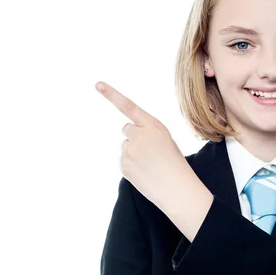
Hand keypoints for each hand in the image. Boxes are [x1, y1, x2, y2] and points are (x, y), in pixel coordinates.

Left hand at [95, 81, 195, 206]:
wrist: (177, 189)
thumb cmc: (175, 164)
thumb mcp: (165, 140)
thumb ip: (147, 132)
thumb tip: (127, 136)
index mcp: (154, 125)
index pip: (129, 106)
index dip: (111, 94)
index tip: (98, 84)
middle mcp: (139, 134)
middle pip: (127, 129)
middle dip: (134, 137)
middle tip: (150, 152)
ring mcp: (130, 150)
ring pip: (125, 146)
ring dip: (134, 153)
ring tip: (150, 165)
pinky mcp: (124, 164)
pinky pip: (123, 160)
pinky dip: (131, 165)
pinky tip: (144, 172)